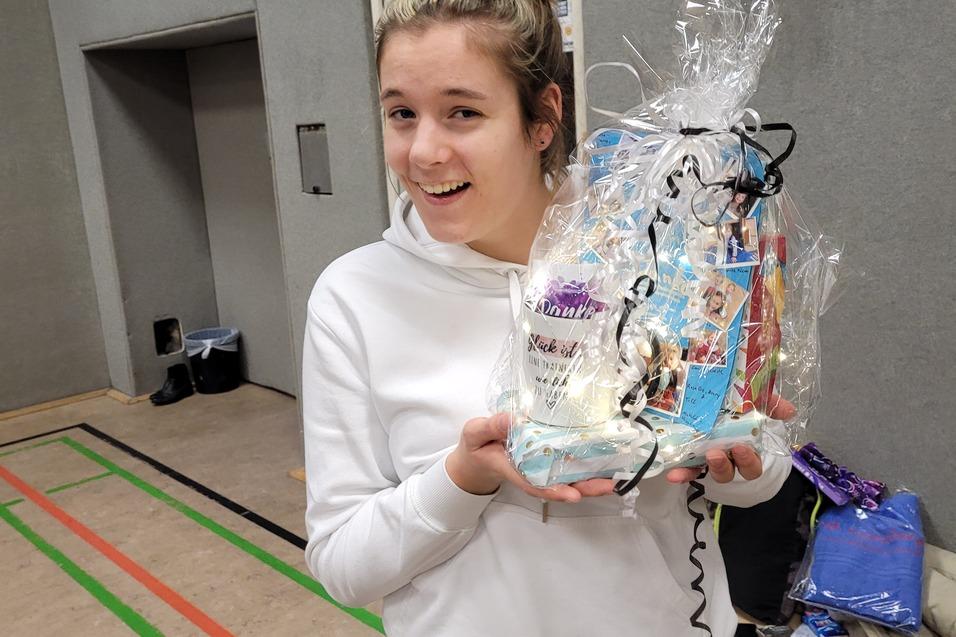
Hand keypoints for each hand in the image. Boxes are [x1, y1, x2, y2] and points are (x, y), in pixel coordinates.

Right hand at [445, 413, 613, 502]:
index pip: (533, 483)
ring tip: (613, 480)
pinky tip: (604, 464)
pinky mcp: (545, 461)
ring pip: (566, 479)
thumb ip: (490, 427)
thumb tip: (511, 418)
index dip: (553, 490)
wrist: (477, 457)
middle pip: (558, 485)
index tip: (572, 494)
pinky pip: (565, 468)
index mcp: (511, 468)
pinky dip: (585, 468)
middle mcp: (530, 472)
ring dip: (589, 481)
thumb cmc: (476, 447)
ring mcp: (539, 468)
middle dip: (583, 488)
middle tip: (607, 487)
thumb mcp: (475, 433)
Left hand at [665, 395, 796, 483]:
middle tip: (718, 452)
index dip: (748, 460)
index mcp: (744, 446)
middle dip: (726, 465)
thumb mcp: (752, 399)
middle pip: (732, 471)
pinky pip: (688, 469)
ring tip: (705, 455)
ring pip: (711, 471)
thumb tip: (790, 410)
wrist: (701, 393)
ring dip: (708, 467)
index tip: (741, 448)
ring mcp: (708, 457)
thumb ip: (770, 403)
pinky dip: (682, 473)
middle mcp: (727, 456)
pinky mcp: (690, 455)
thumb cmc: (733, 402)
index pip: (751, 463)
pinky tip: (673, 475)